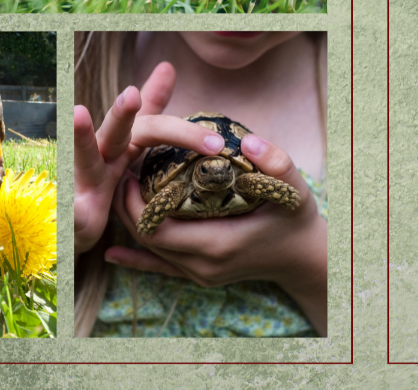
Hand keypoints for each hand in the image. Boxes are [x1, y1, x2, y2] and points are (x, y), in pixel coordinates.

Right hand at [75, 62, 213, 254]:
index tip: (212, 140)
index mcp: (122, 145)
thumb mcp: (128, 143)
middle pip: (116, 132)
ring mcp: (83, 181)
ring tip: (78, 112)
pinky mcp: (72, 213)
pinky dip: (71, 210)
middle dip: (123, 113)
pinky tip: (72, 207)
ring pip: (85, 156)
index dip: (183, 131)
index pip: (153, 127)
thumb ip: (150, 110)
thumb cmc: (100, 181)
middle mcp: (102, 157)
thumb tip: (167, 67)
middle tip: (131, 95)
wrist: (66, 225)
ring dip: (81, 136)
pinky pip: (72, 212)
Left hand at [109, 130, 327, 333]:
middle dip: (128, 207)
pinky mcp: (200, 277)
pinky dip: (137, 259)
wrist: (303, 257)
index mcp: (219, 242)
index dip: (135, 202)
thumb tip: (247, 141)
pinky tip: (114, 252)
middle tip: (124, 172)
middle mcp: (203, 266)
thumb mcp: (294, 188)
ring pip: (152, 251)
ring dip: (135, 222)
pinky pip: (161, 268)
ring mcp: (200, 275)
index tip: (131, 169)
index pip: (157, 228)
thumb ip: (276, 163)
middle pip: (147, 240)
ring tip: (127, 188)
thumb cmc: (296, 219)